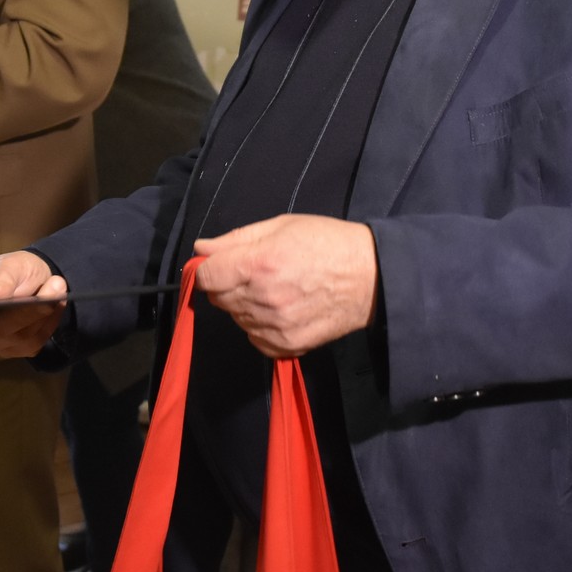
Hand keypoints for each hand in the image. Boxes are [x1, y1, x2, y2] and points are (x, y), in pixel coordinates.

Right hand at [0, 251, 66, 357]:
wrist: (28, 282)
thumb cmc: (8, 272)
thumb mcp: (4, 264)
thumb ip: (1, 277)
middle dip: (29, 308)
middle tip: (55, 284)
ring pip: (23, 335)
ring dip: (46, 311)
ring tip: (58, 285)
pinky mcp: (18, 351)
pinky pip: (37, 339)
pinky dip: (51, 320)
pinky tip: (58, 300)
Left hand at [193, 215, 377, 357]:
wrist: (370, 277)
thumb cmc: (327, 242)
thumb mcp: (281, 225)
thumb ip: (236, 239)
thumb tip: (200, 249)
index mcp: (259, 264)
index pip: (206, 277)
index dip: (209, 268)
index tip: (222, 264)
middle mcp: (263, 298)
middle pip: (218, 298)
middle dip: (228, 284)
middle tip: (254, 272)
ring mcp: (275, 326)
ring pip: (236, 318)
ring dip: (244, 305)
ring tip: (273, 289)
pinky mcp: (288, 345)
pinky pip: (254, 338)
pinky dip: (259, 326)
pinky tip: (280, 310)